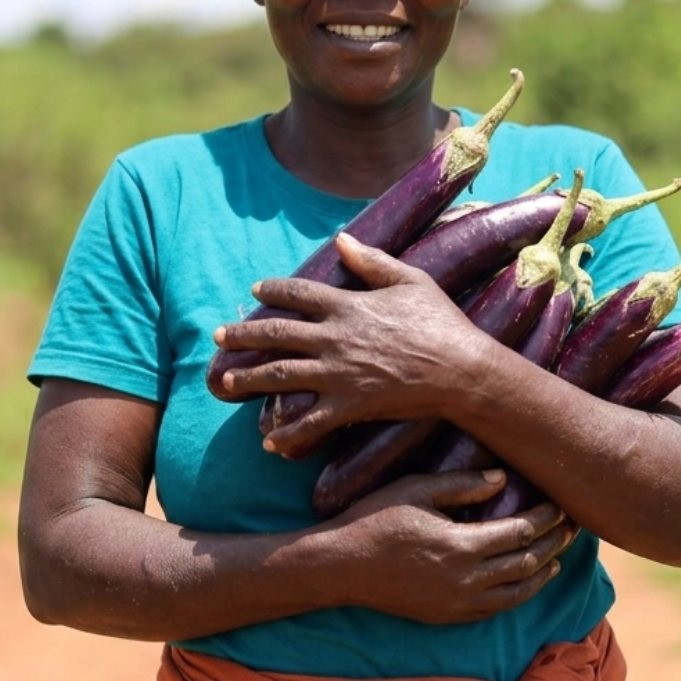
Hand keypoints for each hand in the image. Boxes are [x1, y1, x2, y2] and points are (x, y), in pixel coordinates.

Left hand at [214, 233, 499, 454]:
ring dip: (250, 379)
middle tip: (218, 336)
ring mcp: (340, 373)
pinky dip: (287, 433)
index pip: (298, 293)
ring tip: (226, 381)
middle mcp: (335, 337)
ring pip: (282, 375)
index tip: (255, 290)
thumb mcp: (411, 280)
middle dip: (242, 335)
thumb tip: (341, 239)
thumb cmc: (442, 322)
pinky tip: (269, 441)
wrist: (462, 370)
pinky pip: (310, 421)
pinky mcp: (351, 405)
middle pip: (277, 334)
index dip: (273, 289)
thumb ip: (372, 261)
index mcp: (348, 305)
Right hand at [323, 470, 579, 624]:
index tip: (559, 503)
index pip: (520, 532)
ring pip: (517, 593)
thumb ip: (461, 485)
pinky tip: (523, 582)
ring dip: (541, 573)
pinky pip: (495, 610)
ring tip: (557, 557)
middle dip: (553, 543)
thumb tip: (502, 479)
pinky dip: (517, 595)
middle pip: (526, 562)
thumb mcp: (415, 489)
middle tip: (570, 527)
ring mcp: (457, 603)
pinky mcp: (447, 616)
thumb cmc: (374, 519)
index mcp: (460, 545)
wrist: (340, 567)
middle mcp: (465, 580)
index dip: (545, 518)